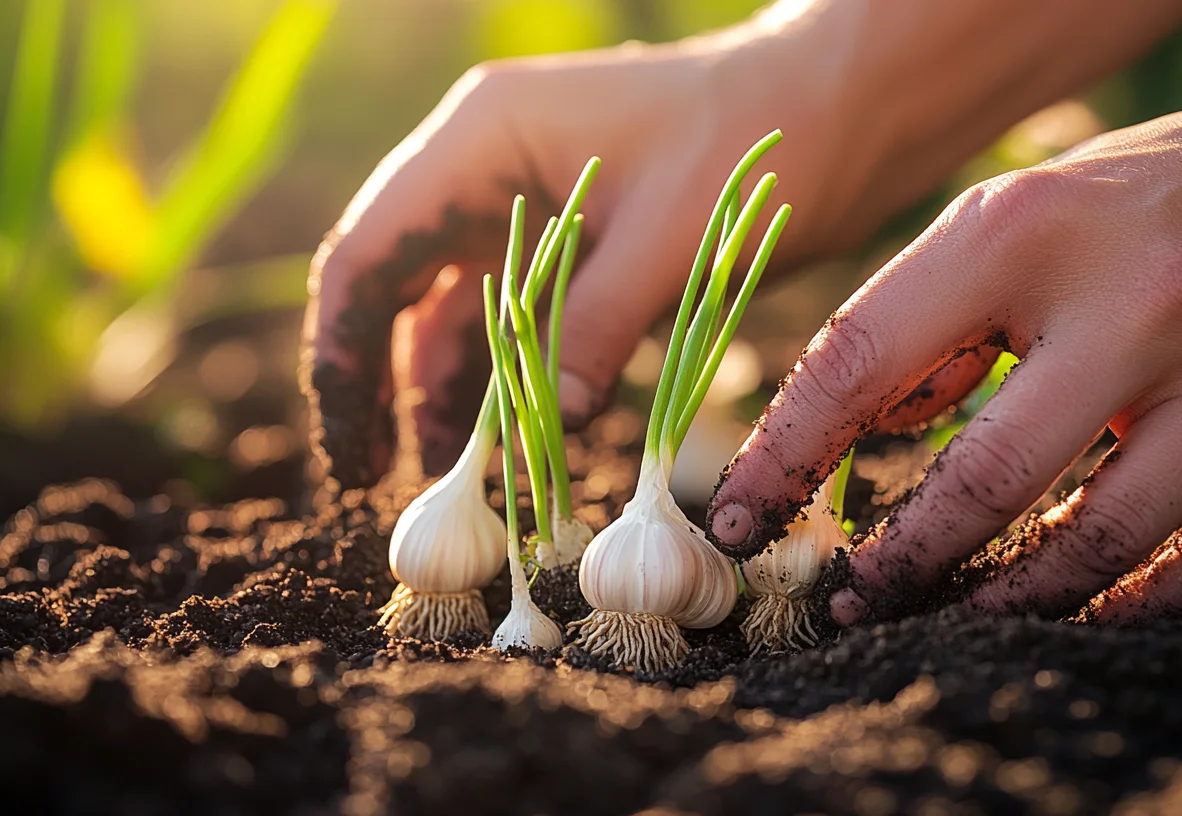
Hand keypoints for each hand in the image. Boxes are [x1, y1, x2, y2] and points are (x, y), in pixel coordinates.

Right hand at [300, 5, 916, 485]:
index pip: (369, 251)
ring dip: (443, 384)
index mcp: (484, 138)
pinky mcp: (572, 234)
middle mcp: (487, 163)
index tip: (350, 445)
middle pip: (392, 281)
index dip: (341, 352)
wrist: (839, 104)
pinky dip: (506, 371)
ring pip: (452, 304)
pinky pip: (514, 311)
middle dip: (376, 377)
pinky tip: (507, 434)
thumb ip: (593, 329)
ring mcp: (526, 197)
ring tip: (444, 474)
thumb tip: (540, 428)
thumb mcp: (670, 242)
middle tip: (374, 476)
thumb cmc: (757, 143)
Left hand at [706, 23, 1181, 622]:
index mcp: (1034, 232)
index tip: (739, 519)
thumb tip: (869, 425)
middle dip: (898, 561)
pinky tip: (1080, 612)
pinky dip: (1138, 606)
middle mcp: (1141, 305)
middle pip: (989, 478)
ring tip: (946, 612)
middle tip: (844, 600)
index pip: (866, 358)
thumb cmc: (1158, 197)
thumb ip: (938, 313)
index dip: (784, 454)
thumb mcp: (1028, 211)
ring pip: (1103, 540)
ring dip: (1006, 597)